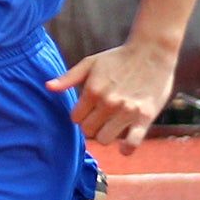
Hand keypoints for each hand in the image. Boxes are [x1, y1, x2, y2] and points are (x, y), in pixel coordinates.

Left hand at [49, 39, 177, 153]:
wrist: (151, 51)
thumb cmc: (118, 58)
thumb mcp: (90, 63)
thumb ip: (68, 78)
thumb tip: (48, 87)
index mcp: (92, 90)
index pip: (75, 118)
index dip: (80, 116)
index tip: (88, 112)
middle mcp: (108, 102)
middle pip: (88, 130)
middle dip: (91, 126)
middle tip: (99, 119)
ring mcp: (127, 110)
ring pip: (105, 139)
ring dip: (106, 135)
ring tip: (110, 127)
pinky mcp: (146, 116)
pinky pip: (133, 141)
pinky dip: (127, 148)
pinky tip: (124, 147)